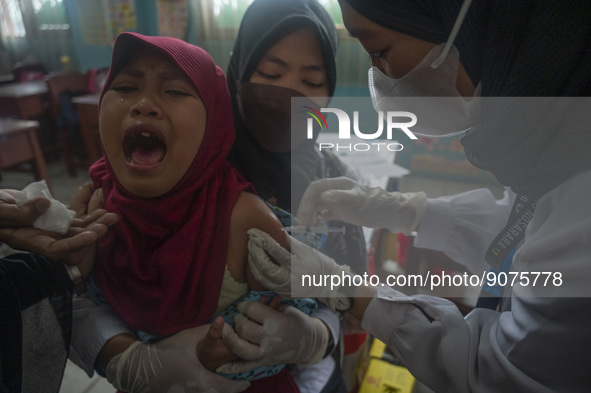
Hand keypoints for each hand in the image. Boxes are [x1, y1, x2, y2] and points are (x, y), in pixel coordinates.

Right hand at [0, 184, 117, 276]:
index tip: (92, 235)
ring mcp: (48, 228)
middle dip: (93, 231)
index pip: (56, 249)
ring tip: (112, 215)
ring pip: (76, 228)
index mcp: (28, 240)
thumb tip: (45, 205)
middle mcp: (42, 237)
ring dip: (95, 222)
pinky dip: (86, 213)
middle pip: (72, 239)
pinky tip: (101, 207)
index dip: (75, 244)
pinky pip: (72, 218)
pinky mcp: (52, 218)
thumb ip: (19, 212)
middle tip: (111, 221)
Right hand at [106, 325, 249, 392]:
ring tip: (228, 383)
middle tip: (241, 383)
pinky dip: (209, 390)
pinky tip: (209, 382)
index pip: (229, 387)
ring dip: (219, 390)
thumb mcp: (189, 338)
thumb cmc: (166, 352)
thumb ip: (209, 331)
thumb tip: (223, 322)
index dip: (240, 385)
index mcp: (203, 381)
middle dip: (232, 389)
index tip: (249, 381)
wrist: (141, 368)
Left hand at [218, 301, 328, 373]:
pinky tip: (220, 366)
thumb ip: (268, 306)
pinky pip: (245, 367)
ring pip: (241, 349)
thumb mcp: (287, 308)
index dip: (244, 305)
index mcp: (277, 322)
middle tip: (238, 317)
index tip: (242, 305)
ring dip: (230, 339)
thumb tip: (249, 304)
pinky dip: (232, 368)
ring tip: (225, 332)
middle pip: (244, 328)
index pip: (252, 310)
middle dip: (238, 320)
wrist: (307, 343)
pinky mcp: (264, 362)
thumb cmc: (296, 322)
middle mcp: (270, 338)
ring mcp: (266, 353)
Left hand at [247, 228, 350, 311]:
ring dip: (252, 262)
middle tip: (250, 240)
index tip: (253, 231)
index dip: (262, 240)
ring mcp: (285, 289)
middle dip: (254, 252)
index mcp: (297, 266)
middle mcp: (290, 279)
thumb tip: (274, 229)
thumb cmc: (319, 263)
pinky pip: (265, 283)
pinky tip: (255, 262)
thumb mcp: (306, 249)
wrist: (329, 284)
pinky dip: (257, 272)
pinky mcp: (282, 294)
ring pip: (261, 277)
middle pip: (265, 266)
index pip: (275, 250)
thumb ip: (288, 241)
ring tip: (250, 250)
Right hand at [297, 177, 426, 234]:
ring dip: (310, 217)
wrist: (390, 213)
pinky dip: (318, 221)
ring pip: (317, 207)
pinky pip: (324, 215)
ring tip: (306, 229)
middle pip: (314, 198)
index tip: (304, 215)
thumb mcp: (357, 200)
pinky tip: (316, 228)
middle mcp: (335, 191)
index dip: (307, 200)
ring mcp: (337, 201)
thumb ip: (340, 197)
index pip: (316, 188)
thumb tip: (323, 196)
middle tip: (302, 226)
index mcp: (338, 184)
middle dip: (306, 211)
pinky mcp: (340, 211)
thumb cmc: (375, 204)